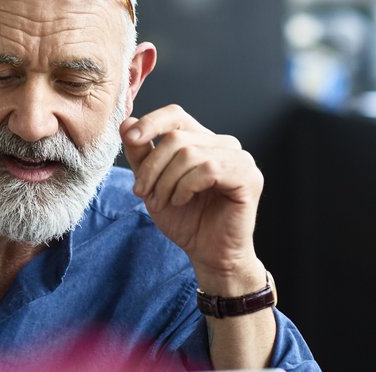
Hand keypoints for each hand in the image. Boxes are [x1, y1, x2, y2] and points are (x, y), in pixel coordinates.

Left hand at [121, 105, 265, 294]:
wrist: (207, 253)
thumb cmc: (184, 219)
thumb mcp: (152, 183)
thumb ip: (141, 154)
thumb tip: (126, 122)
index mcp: (202, 141)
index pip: (175, 115)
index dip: (151, 122)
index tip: (131, 138)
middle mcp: (223, 144)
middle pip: (176, 138)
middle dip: (152, 168)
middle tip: (142, 193)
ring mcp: (239, 158)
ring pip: (189, 154)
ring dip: (167, 182)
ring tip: (164, 202)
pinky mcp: (248, 177)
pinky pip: (207, 169)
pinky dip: (186, 187)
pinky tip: (183, 201)